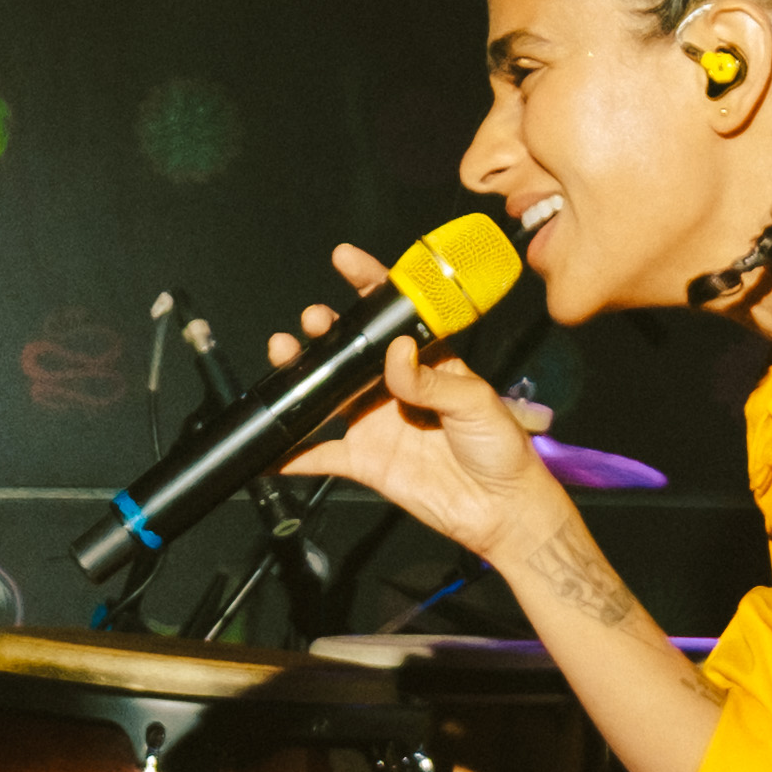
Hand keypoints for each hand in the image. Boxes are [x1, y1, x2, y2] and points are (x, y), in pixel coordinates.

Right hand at [267, 240, 563, 560]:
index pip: (394, 315)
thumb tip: (395, 355)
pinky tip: (269, 446)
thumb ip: (431, 382)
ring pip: (327, 393)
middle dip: (326, 329)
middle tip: (315, 321)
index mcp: (427, 361)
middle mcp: (395, 387)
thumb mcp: (475, 403)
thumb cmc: (502, 449)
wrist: (500, 510)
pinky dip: (291, 453)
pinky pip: (319, 455)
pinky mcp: (365, 461)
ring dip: (300, 374)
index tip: (345, 261)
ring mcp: (375, 423)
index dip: (369, 284)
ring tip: (283, 354)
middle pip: (349, 351)